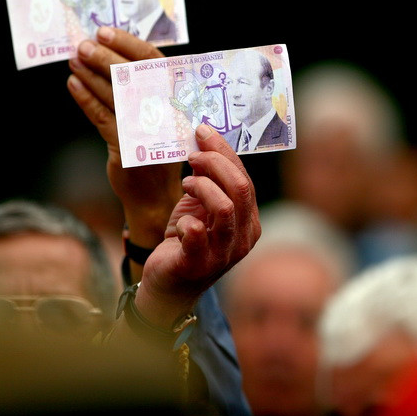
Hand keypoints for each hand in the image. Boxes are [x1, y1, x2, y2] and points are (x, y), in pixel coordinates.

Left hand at [67, 28, 183, 249]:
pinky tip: (73, 84)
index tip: (105, 32)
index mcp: (174, 99)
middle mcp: (163, 111)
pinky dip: (84, 98)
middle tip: (83, 45)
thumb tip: (112, 55)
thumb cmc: (154, 150)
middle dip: (103, 57)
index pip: (154, 62)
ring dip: (90, 74)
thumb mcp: (157, 117)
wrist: (154, 196)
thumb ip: (144, 90)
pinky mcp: (125, 146)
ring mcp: (145, 128)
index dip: (128, 44)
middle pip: (131, 74)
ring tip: (73, 61)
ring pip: (113, 93)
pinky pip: (100, 116)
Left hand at [134, 123, 260, 326]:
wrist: (167, 283)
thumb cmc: (186, 239)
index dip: (224, 151)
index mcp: (249, 221)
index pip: (244, 178)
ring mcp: (223, 254)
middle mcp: (243, 238)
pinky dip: (186, 222)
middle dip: (214, 163)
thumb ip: (208, 178)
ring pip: (224, 208)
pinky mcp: (197, 265)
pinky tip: (180, 222)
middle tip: (192, 155)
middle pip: (239, 189)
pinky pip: (196, 236)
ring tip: (186, 183)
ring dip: (201, 187)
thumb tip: (204, 140)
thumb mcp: (200, 205)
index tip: (202, 132)